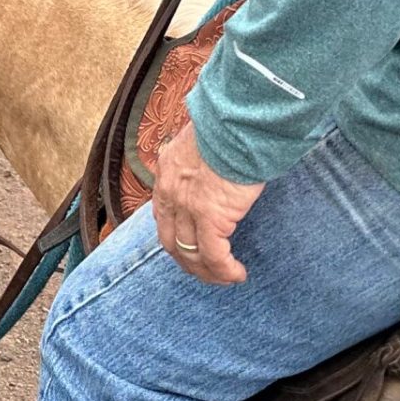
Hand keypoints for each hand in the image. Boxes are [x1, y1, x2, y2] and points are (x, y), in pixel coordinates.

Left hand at [153, 126, 262, 283]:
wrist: (235, 122)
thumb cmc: (228, 125)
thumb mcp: (203, 140)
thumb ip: (202, 156)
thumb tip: (217, 162)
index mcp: (167, 171)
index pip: (162, 214)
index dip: (175, 236)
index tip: (190, 247)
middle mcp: (170, 191)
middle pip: (170, 240)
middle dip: (187, 261)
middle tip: (206, 271)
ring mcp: (187, 206)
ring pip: (190, 253)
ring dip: (207, 272)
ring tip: (225, 278)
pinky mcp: (209, 217)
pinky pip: (213, 256)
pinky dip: (224, 270)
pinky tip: (237, 274)